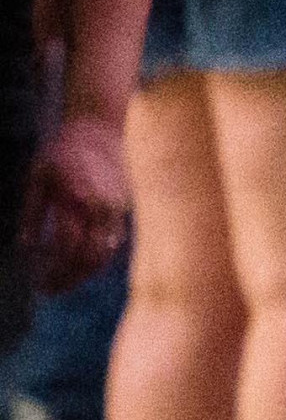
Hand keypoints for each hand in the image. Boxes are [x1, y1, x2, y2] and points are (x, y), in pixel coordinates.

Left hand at [21, 112, 125, 294]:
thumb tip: (26, 247)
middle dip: (69, 278)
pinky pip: (113, 244)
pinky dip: (95, 259)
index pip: (69, 246)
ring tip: (62, 282)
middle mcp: (102, 208)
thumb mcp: (38, 177)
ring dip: (83, 273)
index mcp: (78, 199)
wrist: (102, 130)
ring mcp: (118, 210)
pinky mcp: (125, 211)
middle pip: (90, 257)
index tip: (38, 280)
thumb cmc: (65, 151)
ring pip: (106, 254)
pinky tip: (78, 264)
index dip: (54, 268)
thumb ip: (33, 213)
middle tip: (48, 289)